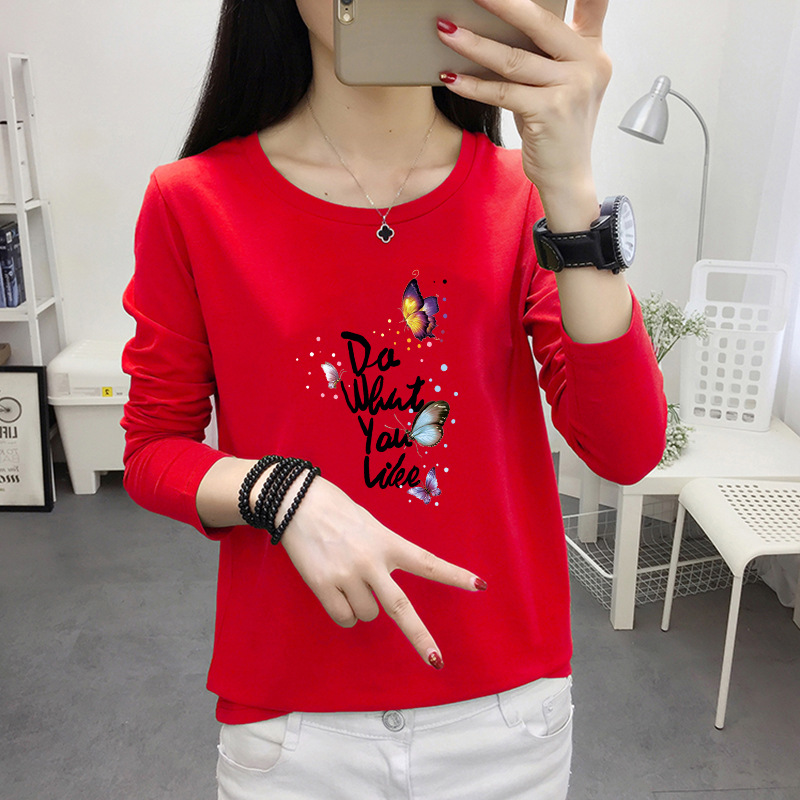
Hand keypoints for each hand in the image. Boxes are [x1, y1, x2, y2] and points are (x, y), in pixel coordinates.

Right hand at [277, 474, 485, 668]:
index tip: (479, 586)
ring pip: (367, 615)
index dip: (454, 575)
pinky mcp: (324, 586)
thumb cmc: (336, 511)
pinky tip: (334, 589)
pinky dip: (343, 613)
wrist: (297, 501)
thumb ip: (382, 552)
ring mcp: (348, 575)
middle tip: (436, 660)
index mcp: (388, 542)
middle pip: (401, 608)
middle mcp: (371, 561)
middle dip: (420, 637)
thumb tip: (381, 590)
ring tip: (347, 577)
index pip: (427, 562)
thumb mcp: (370, 525)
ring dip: (362, 606)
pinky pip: (343, 618)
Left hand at [436, 0, 611, 197]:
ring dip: (473, 44)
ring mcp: (571, 88)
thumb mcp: (562, 83)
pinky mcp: (549, 112)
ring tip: (445, 31)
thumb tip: (501, 23)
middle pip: (539, 22)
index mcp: (593, 50)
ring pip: (513, 58)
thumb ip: (547, 53)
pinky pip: (502, 92)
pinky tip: (451, 77)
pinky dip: (472, 85)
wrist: (568, 176)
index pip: (594, 2)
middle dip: (501, 3)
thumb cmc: (557, 128)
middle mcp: (588, 64)